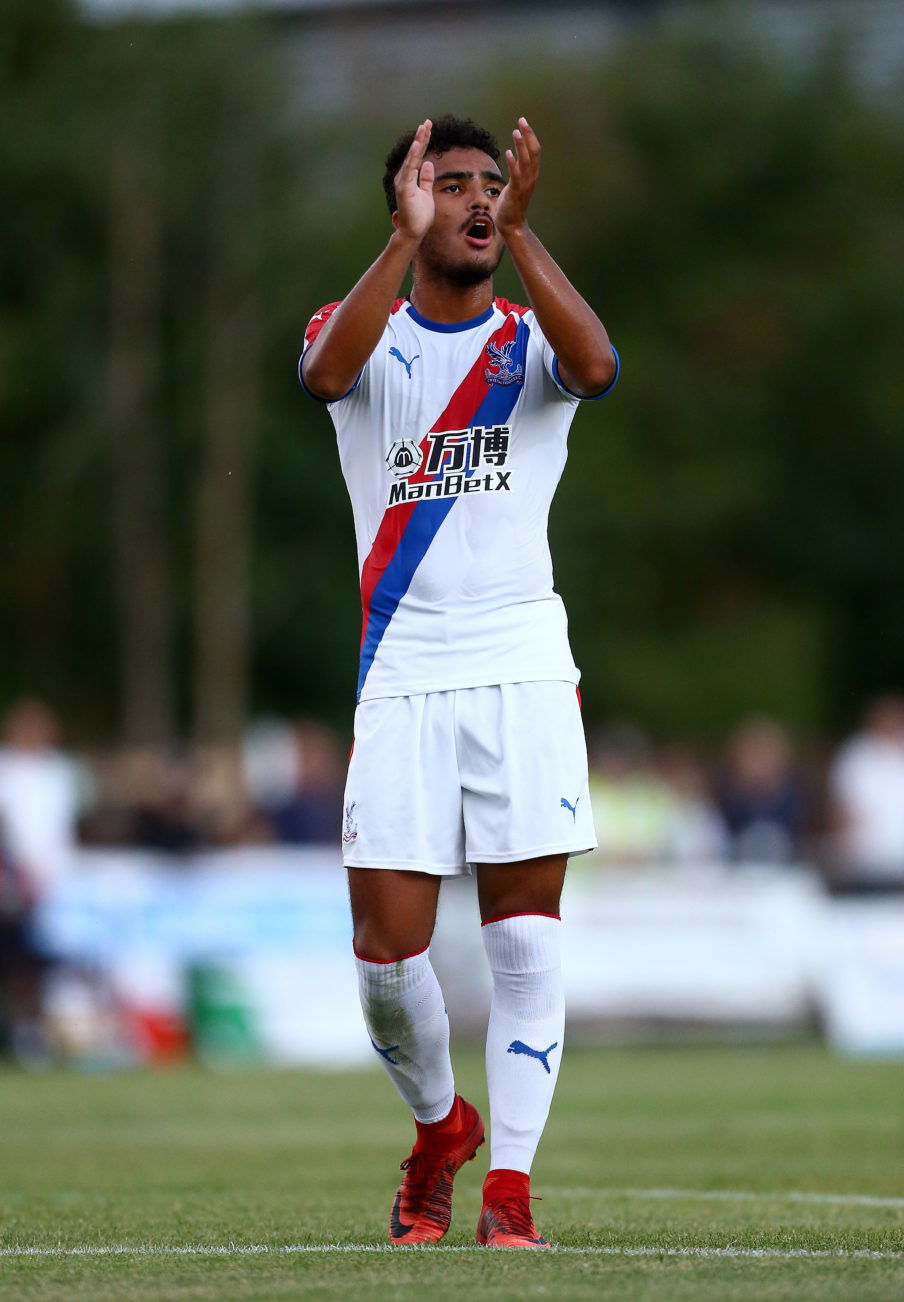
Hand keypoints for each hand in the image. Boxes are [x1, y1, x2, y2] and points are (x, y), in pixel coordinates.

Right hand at [393, 119, 434, 243]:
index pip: (418, 155)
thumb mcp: (426, 193)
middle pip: (415, 153)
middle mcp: (404, 177)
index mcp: (410, 177)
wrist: (413, 232)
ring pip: (412, 158)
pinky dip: (413, 156)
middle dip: (421, 137)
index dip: (423, 141)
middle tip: (428, 122)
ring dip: (418, 143)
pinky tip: (417, 145)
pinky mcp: (404, 188)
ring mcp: (403, 182)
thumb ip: (426, 179)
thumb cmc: (419, 215)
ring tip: (423, 128)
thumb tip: (429, 164)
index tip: (428, 127)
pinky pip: (410, 169)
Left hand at [496, 117, 540, 236]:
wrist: (511, 223)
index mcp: (531, 173)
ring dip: (521, 145)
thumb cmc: (511, 203)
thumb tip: (513, 155)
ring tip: (516, 131)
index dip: (530, 135)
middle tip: (522, 120)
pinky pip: (516, 175)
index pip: (535, 150)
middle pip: (533, 152)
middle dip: (528, 135)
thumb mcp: (515, 182)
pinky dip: (513, 163)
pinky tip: (508, 152)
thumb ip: (516, 169)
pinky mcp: (516, 191)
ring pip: (526, 161)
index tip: (523, 122)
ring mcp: (524, 184)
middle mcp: (531, 177)